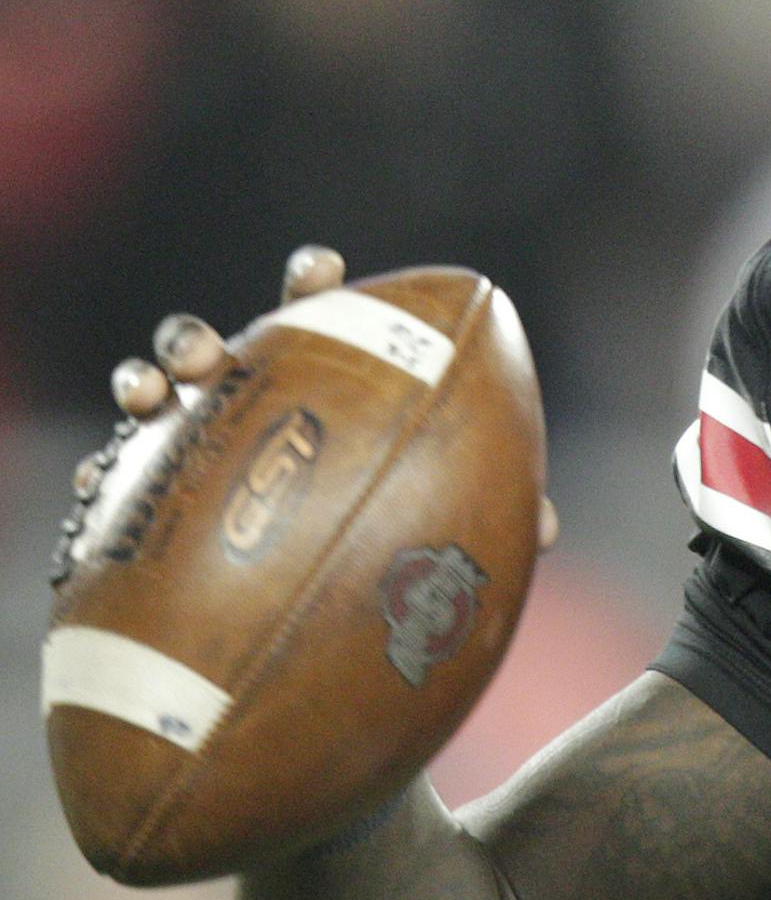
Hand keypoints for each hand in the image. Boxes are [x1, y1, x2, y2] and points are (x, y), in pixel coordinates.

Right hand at [90, 244, 559, 550]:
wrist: (293, 628)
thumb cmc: (365, 559)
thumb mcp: (423, 537)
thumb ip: (473, 521)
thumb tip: (543, 526)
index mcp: (309, 394)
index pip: (311, 321)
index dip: (311, 285)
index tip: (317, 271)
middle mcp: (240, 410)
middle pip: (212, 351)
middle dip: (199, 339)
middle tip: (207, 352)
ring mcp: (182, 451)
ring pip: (151, 402)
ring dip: (146, 385)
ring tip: (153, 396)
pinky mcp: (137, 504)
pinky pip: (109, 484)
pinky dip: (101, 477)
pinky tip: (98, 485)